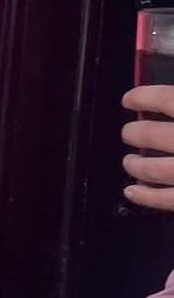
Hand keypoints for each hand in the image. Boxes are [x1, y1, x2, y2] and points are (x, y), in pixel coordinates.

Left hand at [122, 87, 173, 209]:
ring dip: (135, 165)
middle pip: (154, 135)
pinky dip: (146, 197)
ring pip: (154, 169)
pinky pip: (166, 200)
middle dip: (136, 134)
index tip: (129, 100)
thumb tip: (171, 100)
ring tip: (129, 162)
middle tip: (129, 134)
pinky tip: (131, 191)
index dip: (144, 97)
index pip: (167, 99)